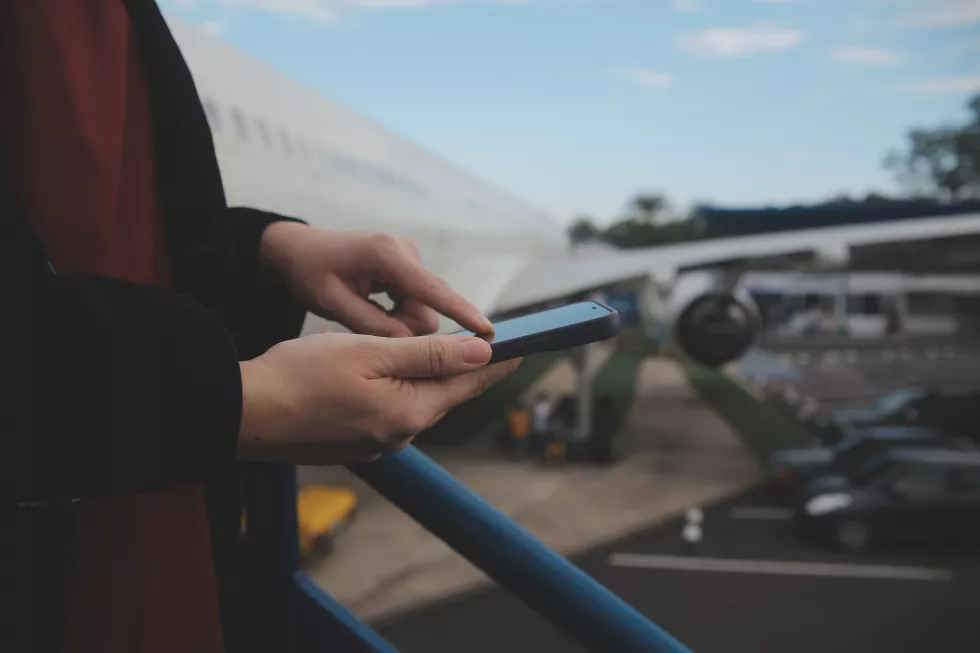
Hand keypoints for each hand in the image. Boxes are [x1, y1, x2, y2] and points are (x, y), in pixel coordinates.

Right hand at [237, 333, 519, 463]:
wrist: (242, 413)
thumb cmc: (301, 375)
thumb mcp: (371, 353)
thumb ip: (428, 354)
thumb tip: (482, 350)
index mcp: (408, 412)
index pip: (467, 382)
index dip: (496, 361)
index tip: (524, 346)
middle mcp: (398, 435)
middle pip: (444, 394)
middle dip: (467, 368)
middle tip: (493, 346)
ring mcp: (375, 442)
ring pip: (417, 402)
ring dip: (433, 377)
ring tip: (451, 353)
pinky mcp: (354, 442)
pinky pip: (392, 410)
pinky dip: (403, 389)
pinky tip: (400, 373)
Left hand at [260, 222, 491, 336]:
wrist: (300, 249)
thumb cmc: (311, 273)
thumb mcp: (333, 303)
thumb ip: (372, 325)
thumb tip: (409, 346)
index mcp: (386, 255)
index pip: (432, 290)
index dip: (461, 312)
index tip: (487, 331)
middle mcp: (405, 252)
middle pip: (428, 306)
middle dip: (405, 327)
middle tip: (367, 326)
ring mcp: (409, 257)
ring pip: (422, 308)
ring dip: (399, 322)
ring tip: (363, 314)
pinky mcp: (408, 266)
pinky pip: (416, 302)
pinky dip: (398, 313)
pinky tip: (372, 308)